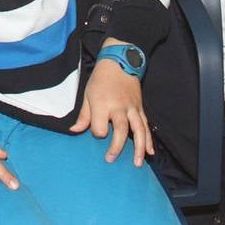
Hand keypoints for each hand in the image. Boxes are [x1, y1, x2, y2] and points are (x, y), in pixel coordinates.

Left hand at [71, 39, 152, 166]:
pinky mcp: (140, 108)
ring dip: (138, 148)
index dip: (97, 132)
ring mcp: (132, 108)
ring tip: (137, 163)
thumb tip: (74, 131)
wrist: (119, 62)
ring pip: (138, 130)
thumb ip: (84, 115)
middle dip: (116, 146)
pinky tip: (150, 152)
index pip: (99, 127)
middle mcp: (119, 107)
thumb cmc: (100, 80)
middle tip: (111, 159)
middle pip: (120, 130)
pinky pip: (146, 125)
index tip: (96, 132)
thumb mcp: (87, 95)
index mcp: (103, 104)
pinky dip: (149, 139)